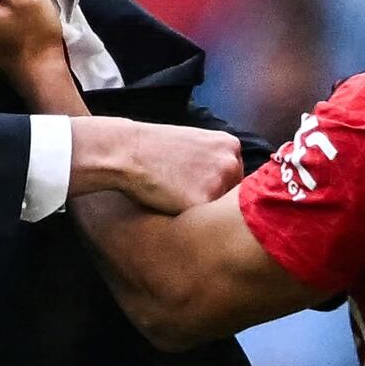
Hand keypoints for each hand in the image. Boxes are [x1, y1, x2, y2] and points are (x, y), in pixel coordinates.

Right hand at [72, 118, 253, 215]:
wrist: (127, 150)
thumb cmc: (153, 148)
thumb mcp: (195, 144)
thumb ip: (214, 161)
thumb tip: (224, 187)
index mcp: (230, 145)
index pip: (237, 178)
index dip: (218, 189)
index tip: (197, 188)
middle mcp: (231, 162)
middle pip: (234, 197)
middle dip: (214, 202)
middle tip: (185, 195)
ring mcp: (219, 182)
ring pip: (220, 211)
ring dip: (204, 213)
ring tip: (176, 197)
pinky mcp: (202, 201)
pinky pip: (203, 221)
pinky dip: (189, 219)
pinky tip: (171, 205)